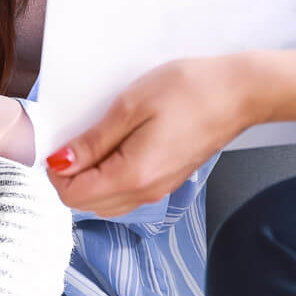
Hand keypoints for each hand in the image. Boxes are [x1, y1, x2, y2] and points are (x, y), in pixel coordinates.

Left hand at [47, 53, 295, 217]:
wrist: (238, 92)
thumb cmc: (187, 90)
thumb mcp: (130, 106)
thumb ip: (93, 141)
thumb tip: (58, 163)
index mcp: (133, 176)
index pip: (73, 196)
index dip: (56, 172)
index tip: (60, 141)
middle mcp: (145, 193)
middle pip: (87, 205)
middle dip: (70, 178)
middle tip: (75, 138)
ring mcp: (158, 190)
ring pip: (106, 203)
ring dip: (89, 179)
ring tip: (95, 140)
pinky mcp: (166, 181)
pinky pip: (125, 194)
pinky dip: (109, 178)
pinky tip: (115, 147)